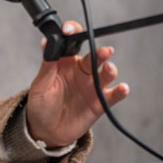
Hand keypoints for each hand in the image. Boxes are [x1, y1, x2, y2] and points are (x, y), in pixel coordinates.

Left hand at [25, 20, 129, 147]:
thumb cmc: (41, 105)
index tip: (70, 30)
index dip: (74, 33)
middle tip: (104, 52)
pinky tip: (122, 88)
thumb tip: (46, 42)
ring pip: (106, 73)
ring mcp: (92, 86)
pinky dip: (120, 91)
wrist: (47, 131)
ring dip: (110, 69)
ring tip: (109, 69)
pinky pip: (113, 95)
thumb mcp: (41, 85)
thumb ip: (48, 65)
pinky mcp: (100, 102)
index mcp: (66, 61)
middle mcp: (82, 70)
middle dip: (101, 52)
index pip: (73, 42)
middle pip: (95, 56)